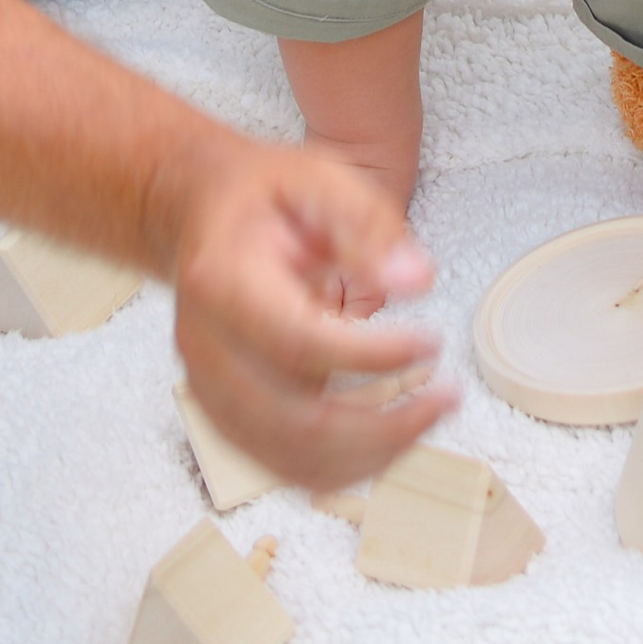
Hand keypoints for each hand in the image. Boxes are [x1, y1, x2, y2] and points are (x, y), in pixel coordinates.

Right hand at [161, 134, 453, 495]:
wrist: (197, 211)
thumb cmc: (258, 195)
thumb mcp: (316, 177)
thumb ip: (367, 224)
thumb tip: (414, 279)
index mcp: (224, 281)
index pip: (299, 342)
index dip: (370, 356)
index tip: (429, 342)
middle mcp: (206, 345)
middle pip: (293, 423)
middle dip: (381, 426)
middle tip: (445, 398)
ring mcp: (208, 386)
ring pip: (288, 458)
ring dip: (368, 456)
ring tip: (427, 418)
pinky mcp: (222, 411)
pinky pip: (280, 464)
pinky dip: (339, 467)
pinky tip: (386, 439)